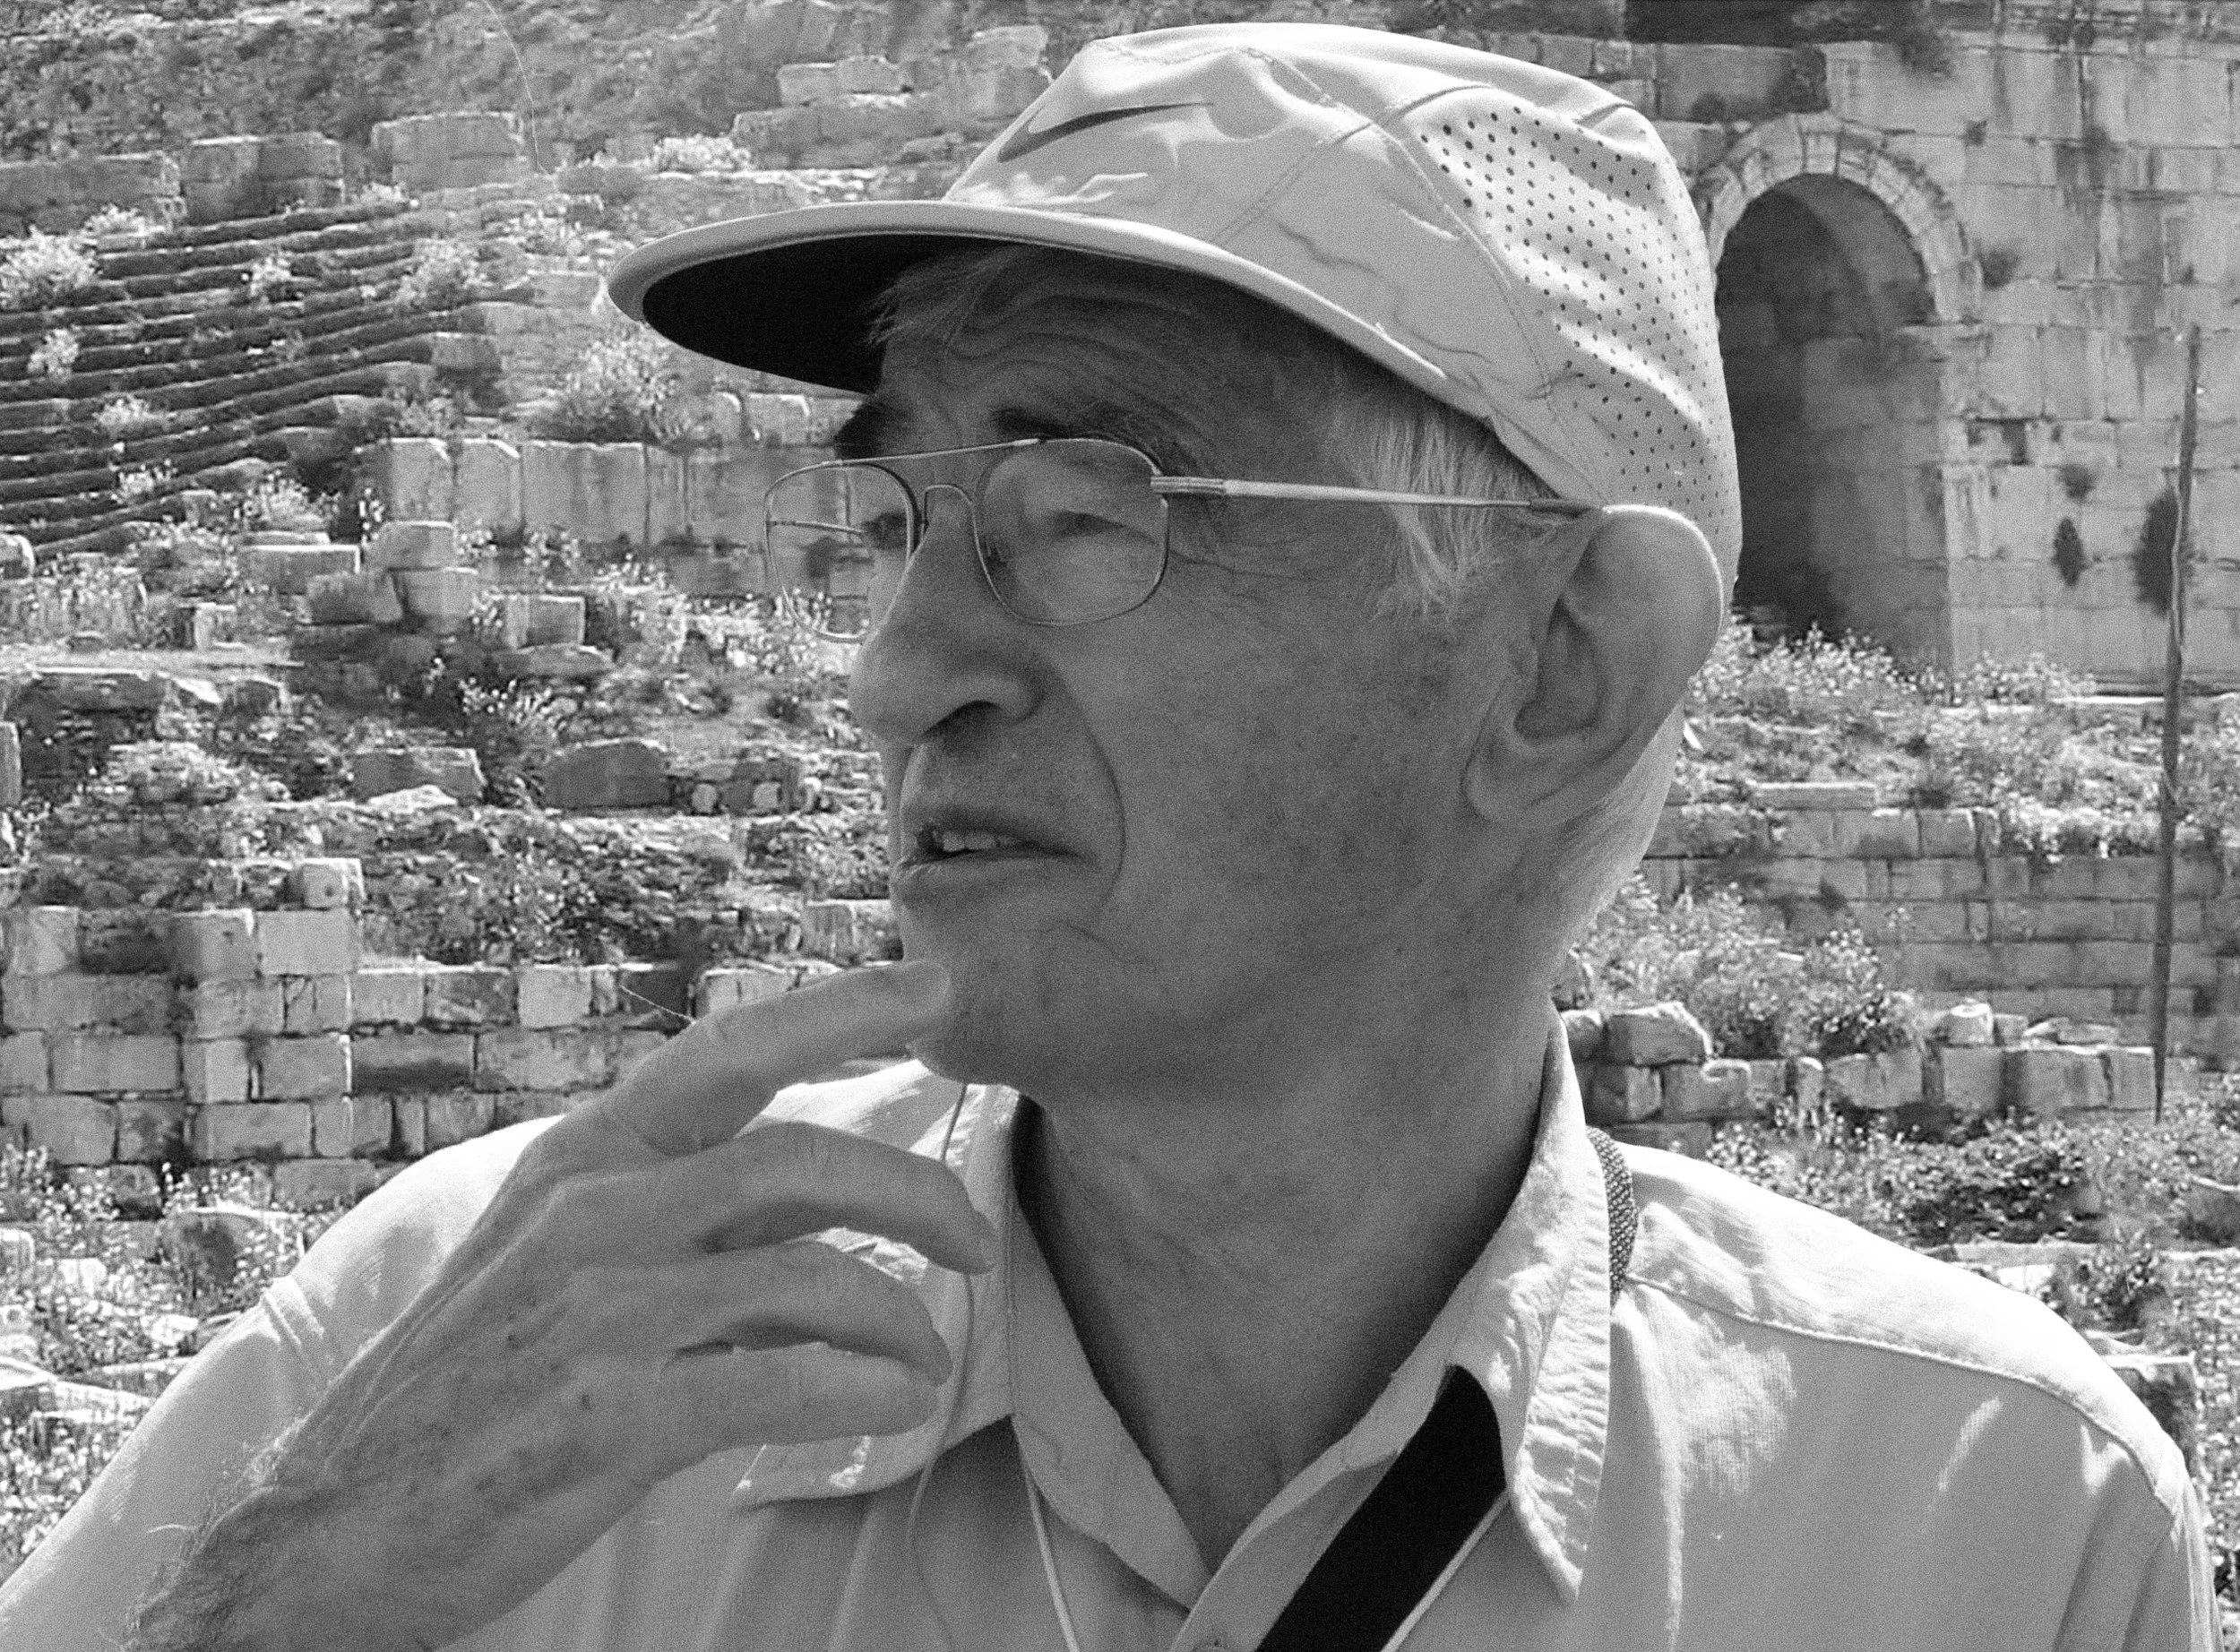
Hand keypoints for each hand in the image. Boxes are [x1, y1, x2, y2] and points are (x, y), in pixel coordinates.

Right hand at [137, 961, 988, 1651]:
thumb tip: (827, 1223)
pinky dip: (862, 1393)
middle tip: (978, 1241)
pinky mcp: (605, 1417)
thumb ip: (684, 1223)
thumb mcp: (561, 1264)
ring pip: (808, 1274)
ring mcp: (596, 1313)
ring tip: (924, 1360)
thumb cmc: (474, 1390)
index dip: (844, 1008)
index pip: (730, 1052)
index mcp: (582, 1160)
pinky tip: (889, 1406)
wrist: (337, 1529)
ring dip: (899, 1318)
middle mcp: (592, 1213)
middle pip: (799, 1159)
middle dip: (917, 1191)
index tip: (938, 985)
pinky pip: (783, 1384)